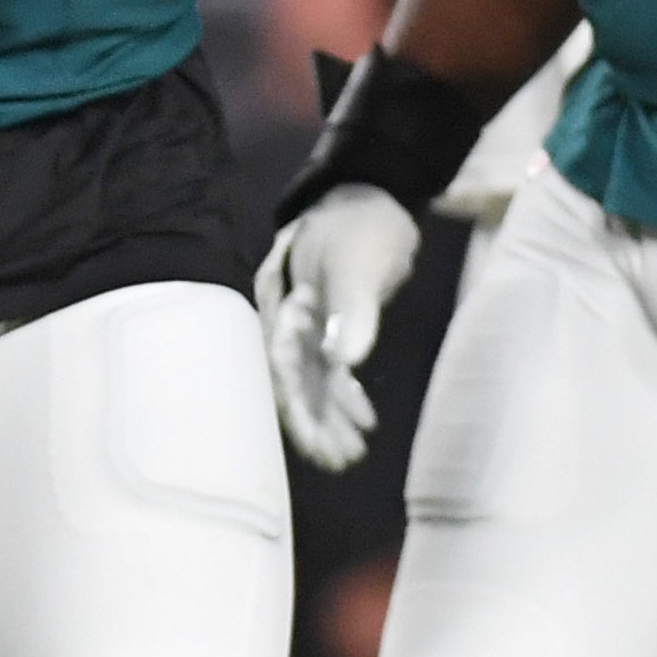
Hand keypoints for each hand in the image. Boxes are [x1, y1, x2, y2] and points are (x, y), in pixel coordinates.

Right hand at [253, 185, 420, 470]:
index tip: (315, 443)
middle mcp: (288, 316)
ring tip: (353, 455)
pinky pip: (332, 371)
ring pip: (313, 381)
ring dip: (331, 417)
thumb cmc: (362, 222)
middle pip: (293, 379)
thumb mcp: (359, 262)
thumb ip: (353, 309)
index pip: (282, 365)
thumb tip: (345, 360)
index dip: (296, 407)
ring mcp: (308, 322)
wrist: (375, 194)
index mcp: (281, 299)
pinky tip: (365, 421)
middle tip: (339, 462)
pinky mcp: (330, 326)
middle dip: (313, 423)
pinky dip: (346, 396)